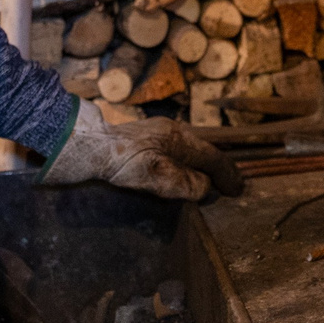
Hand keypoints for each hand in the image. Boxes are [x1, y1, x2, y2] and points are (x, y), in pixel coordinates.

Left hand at [45, 107, 242, 199]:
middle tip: (229, 188)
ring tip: (210, 184)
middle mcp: (172, 132)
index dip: (228, 175)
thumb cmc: (119, 162)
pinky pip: (176, 153)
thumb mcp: (158, 177)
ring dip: (202, 168)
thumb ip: (187, 183)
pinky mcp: (143, 140)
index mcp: (179, 138)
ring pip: (189, 152)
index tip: (239, 190)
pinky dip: (187, 165)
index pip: (213, 157)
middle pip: (204, 151)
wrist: (84, 147)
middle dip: (218, 170)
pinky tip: (182, 175)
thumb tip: (207, 188)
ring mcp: (156, 134)